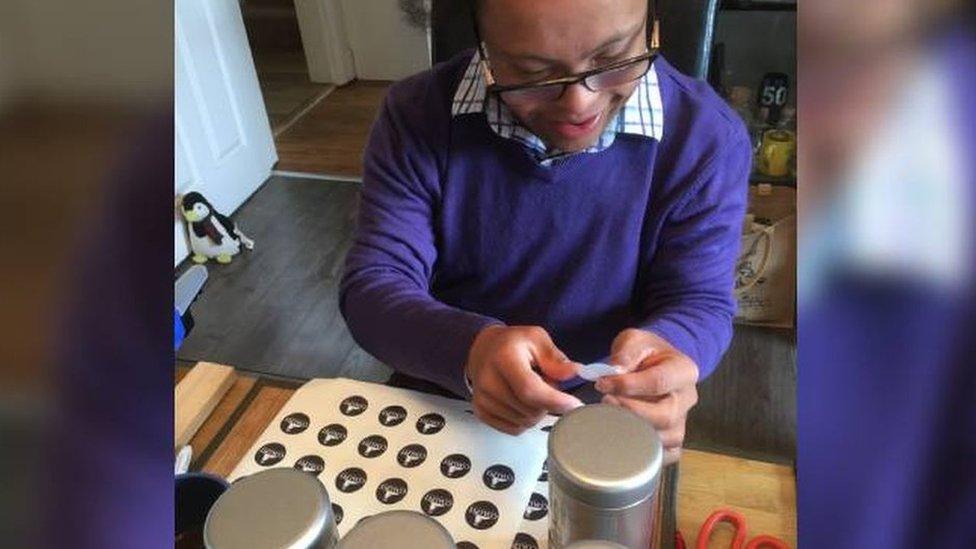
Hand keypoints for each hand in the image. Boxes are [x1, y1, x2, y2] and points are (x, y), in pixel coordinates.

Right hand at [465, 325, 583, 434]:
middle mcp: (488, 380)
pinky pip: (514, 429)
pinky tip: (522, 401)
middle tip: (547, 384)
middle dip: (548, 403)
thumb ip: (555, 358)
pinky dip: (525, 419)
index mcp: (504, 358)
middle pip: (529, 410)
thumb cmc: (513, 344)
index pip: (530, 389)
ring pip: (524, 423)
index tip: (574, 405)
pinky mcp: (481, 412)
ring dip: (537, 412)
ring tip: (532, 391)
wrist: (483, 350)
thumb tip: (574, 372)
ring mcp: (482, 399)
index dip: (554, 401)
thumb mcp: (537, 338)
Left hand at [595, 328, 698, 464]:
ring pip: (664, 439)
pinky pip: (664, 455)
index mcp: (684, 371)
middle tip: (605, 403)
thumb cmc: (645, 353)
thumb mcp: (635, 340)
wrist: (656, 364)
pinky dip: (643, 453)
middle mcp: (688, 399)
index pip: (659, 382)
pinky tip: (621, 438)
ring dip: (633, 432)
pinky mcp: (673, 439)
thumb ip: (626, 352)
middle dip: (630, 413)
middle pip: (665, 416)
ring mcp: (682, 421)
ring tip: (609, 419)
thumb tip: (614, 371)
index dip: (628, 385)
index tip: (602, 383)